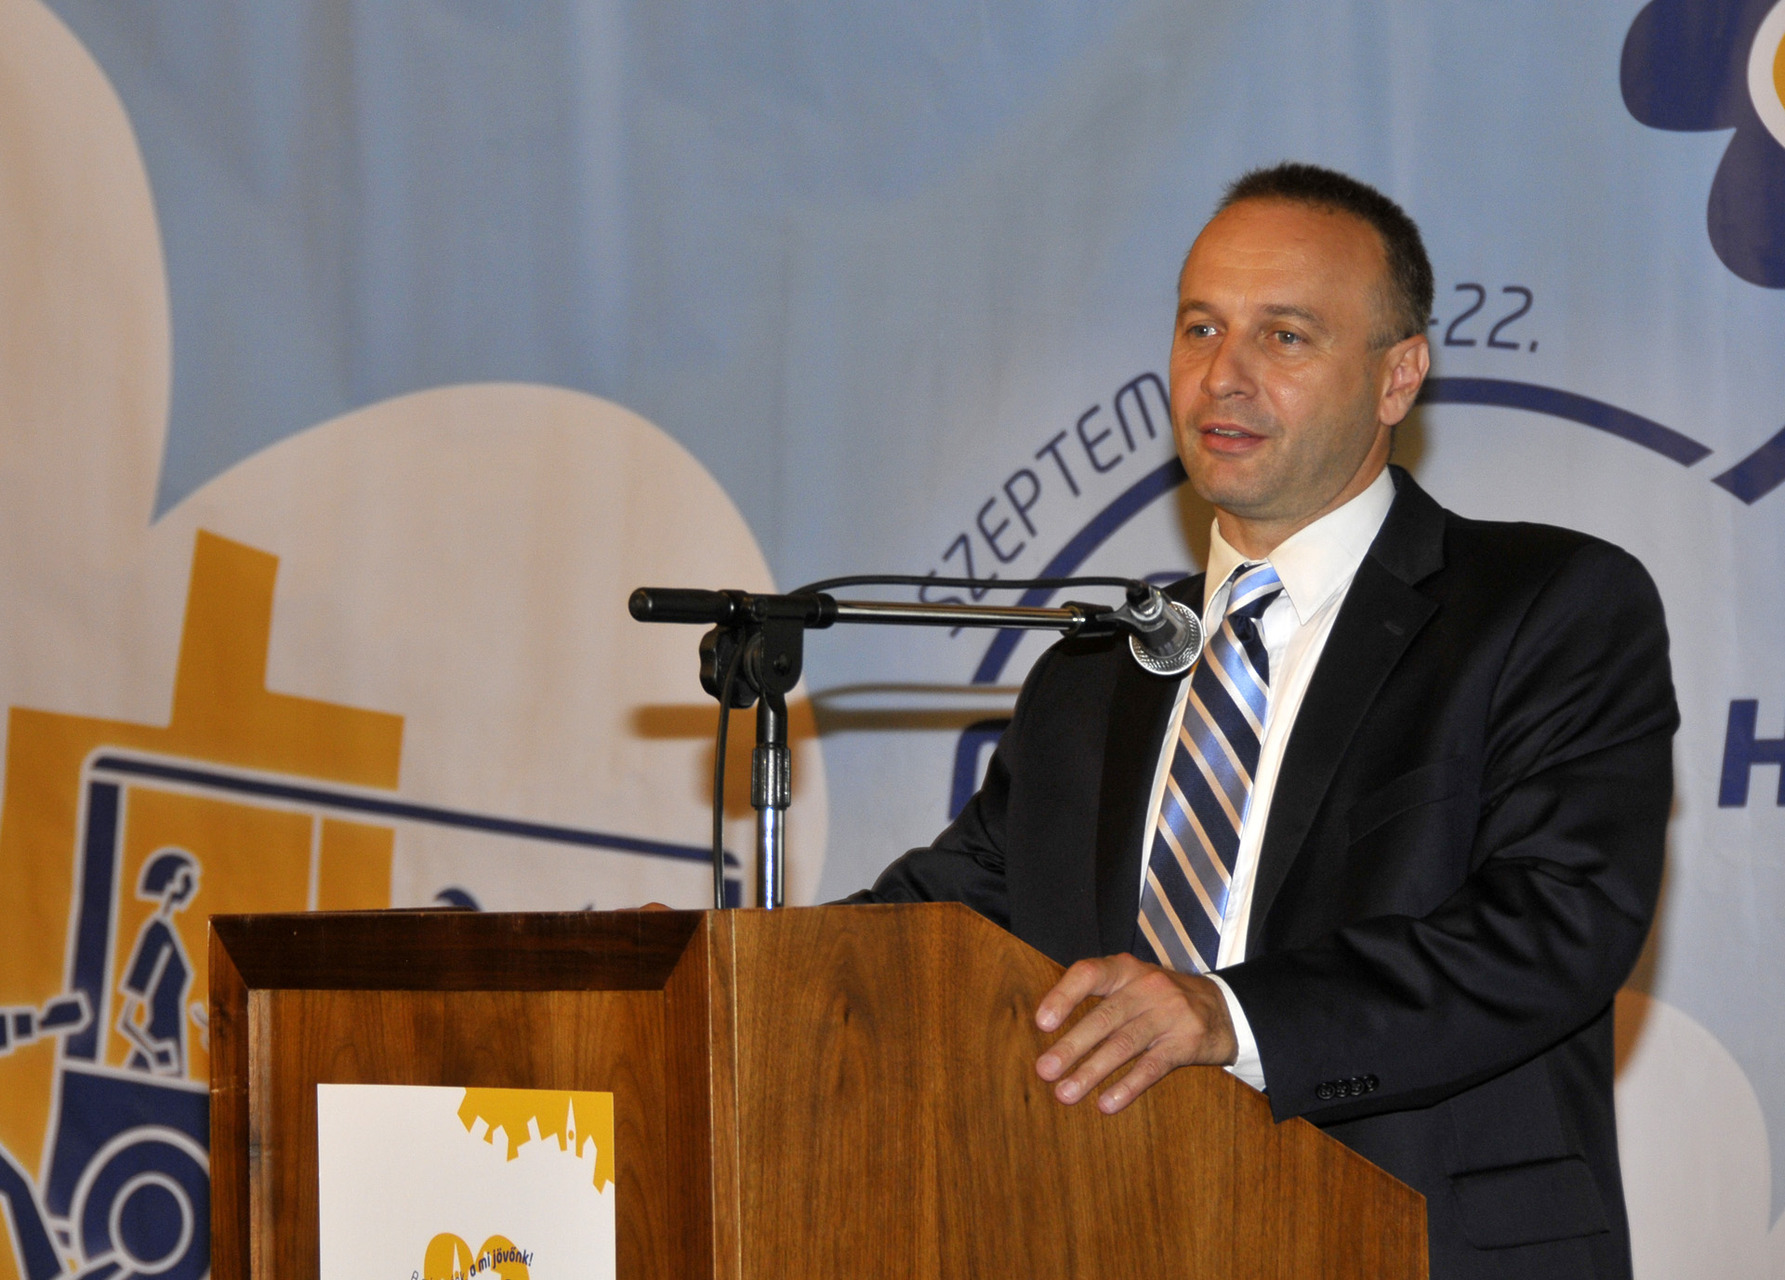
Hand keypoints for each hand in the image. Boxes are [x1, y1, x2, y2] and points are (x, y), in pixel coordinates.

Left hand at [1034, 953, 1237, 1113]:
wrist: (1224, 1007)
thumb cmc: (1160, 999)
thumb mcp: (1132, 984)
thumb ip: (1098, 998)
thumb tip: (1046, 1028)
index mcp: (1125, 969)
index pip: (1089, 974)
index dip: (1063, 996)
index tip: (1042, 1023)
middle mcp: (1146, 987)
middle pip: (1104, 1018)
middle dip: (1071, 1046)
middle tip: (1044, 1071)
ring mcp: (1169, 1014)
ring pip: (1124, 1045)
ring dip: (1091, 1072)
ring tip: (1066, 1093)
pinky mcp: (1186, 1042)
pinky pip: (1152, 1067)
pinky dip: (1127, 1087)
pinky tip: (1106, 1104)